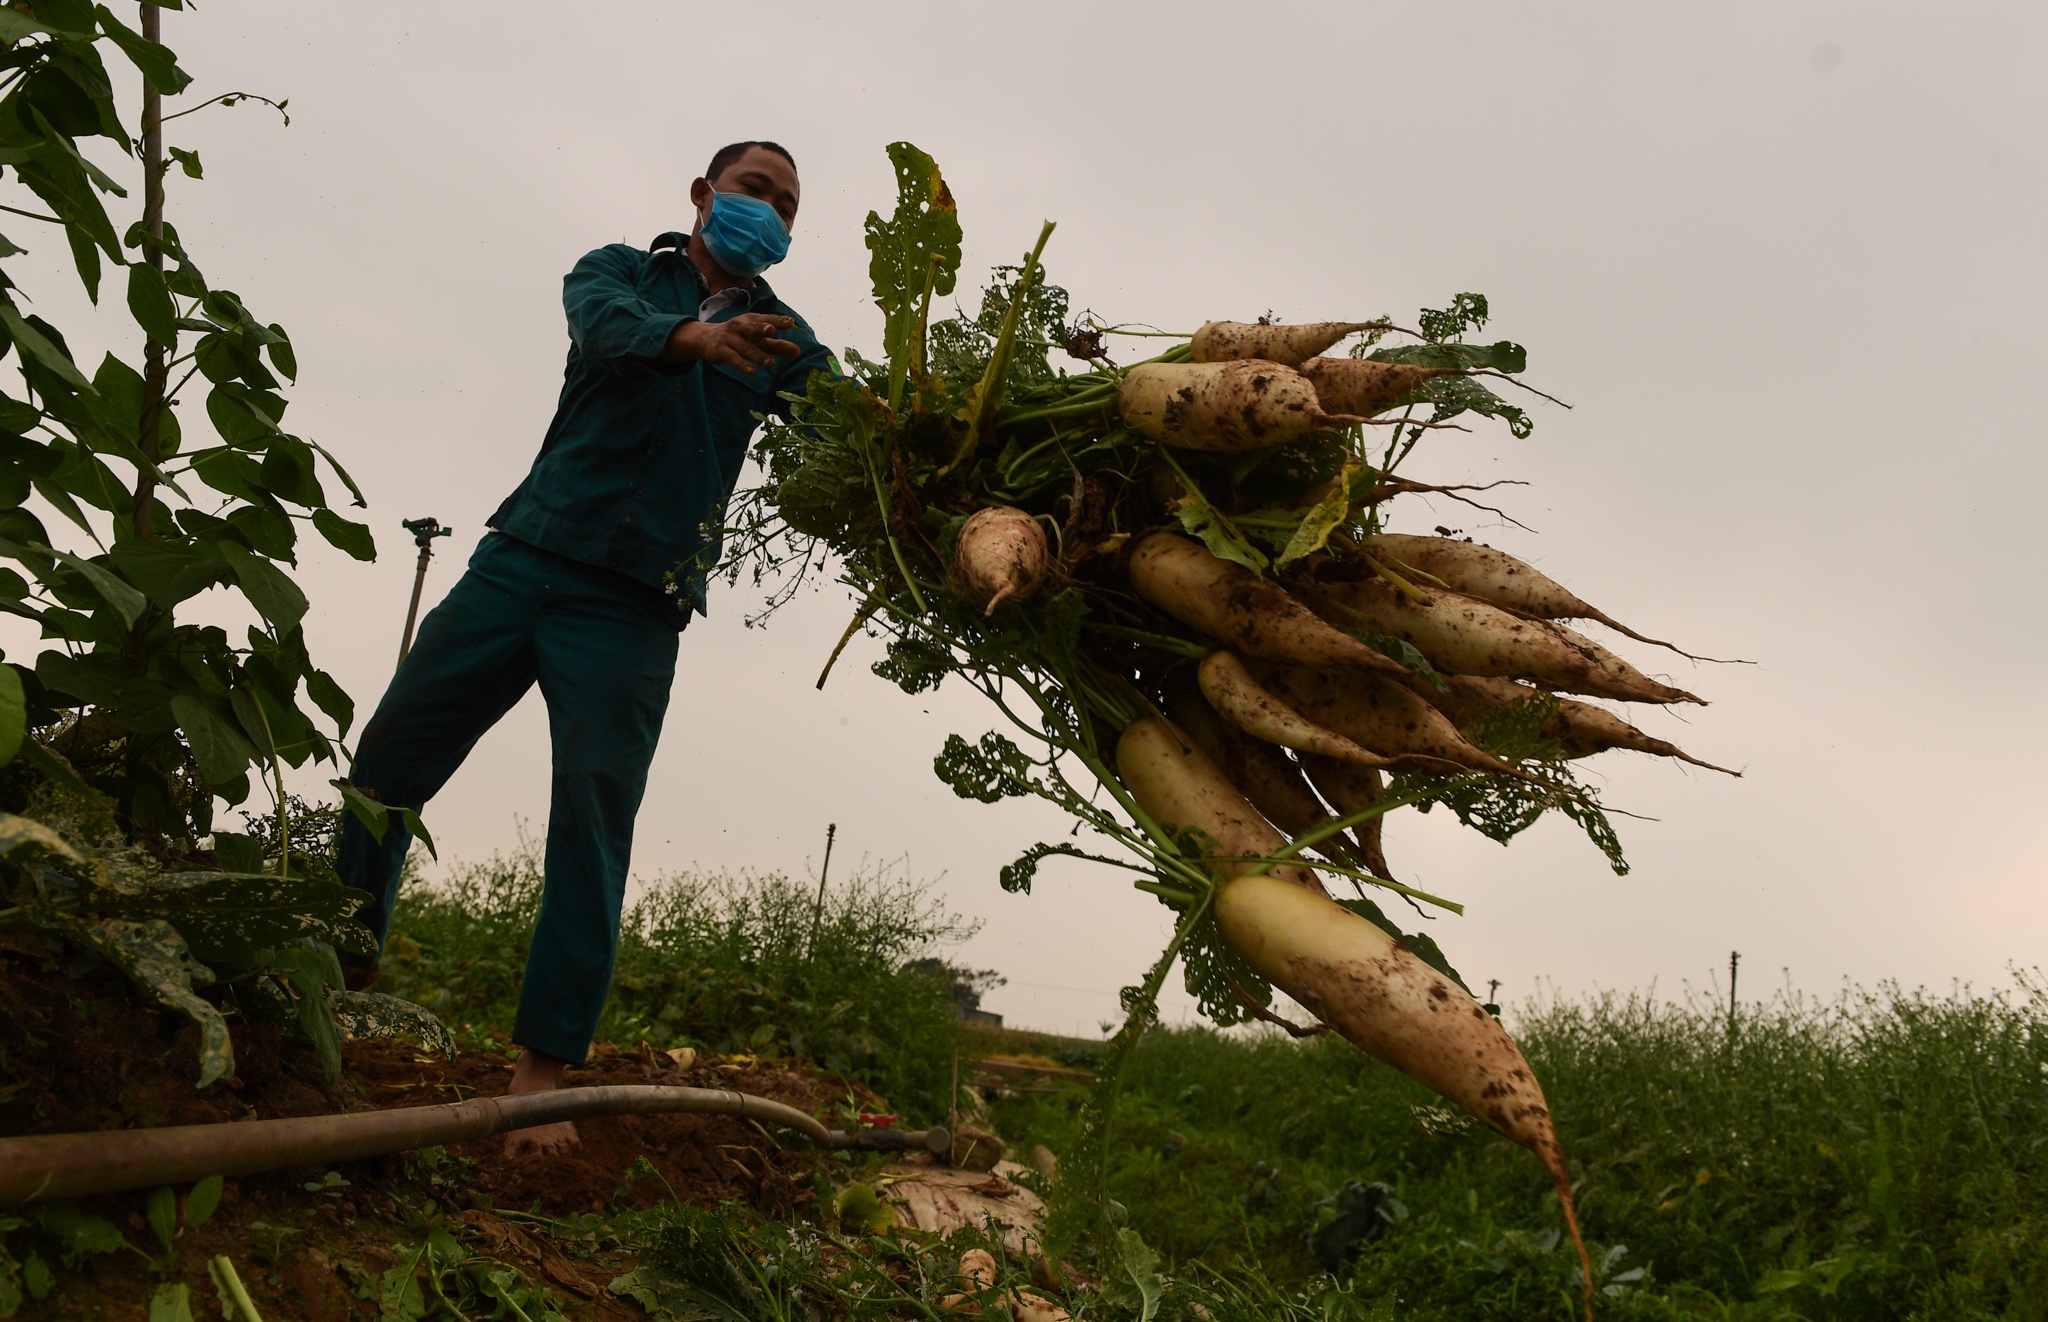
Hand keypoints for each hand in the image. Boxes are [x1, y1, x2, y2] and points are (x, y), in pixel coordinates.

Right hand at [665, 313, 799, 373]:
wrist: (705, 338)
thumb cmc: (738, 338)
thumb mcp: (757, 340)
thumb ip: (777, 346)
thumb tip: (797, 351)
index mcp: (751, 321)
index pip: (766, 320)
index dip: (778, 320)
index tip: (791, 322)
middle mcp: (741, 327)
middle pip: (752, 328)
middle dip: (761, 328)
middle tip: (772, 330)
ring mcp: (730, 338)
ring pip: (745, 347)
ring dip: (757, 354)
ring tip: (771, 363)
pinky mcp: (721, 351)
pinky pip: (732, 358)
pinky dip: (742, 364)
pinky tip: (751, 371)